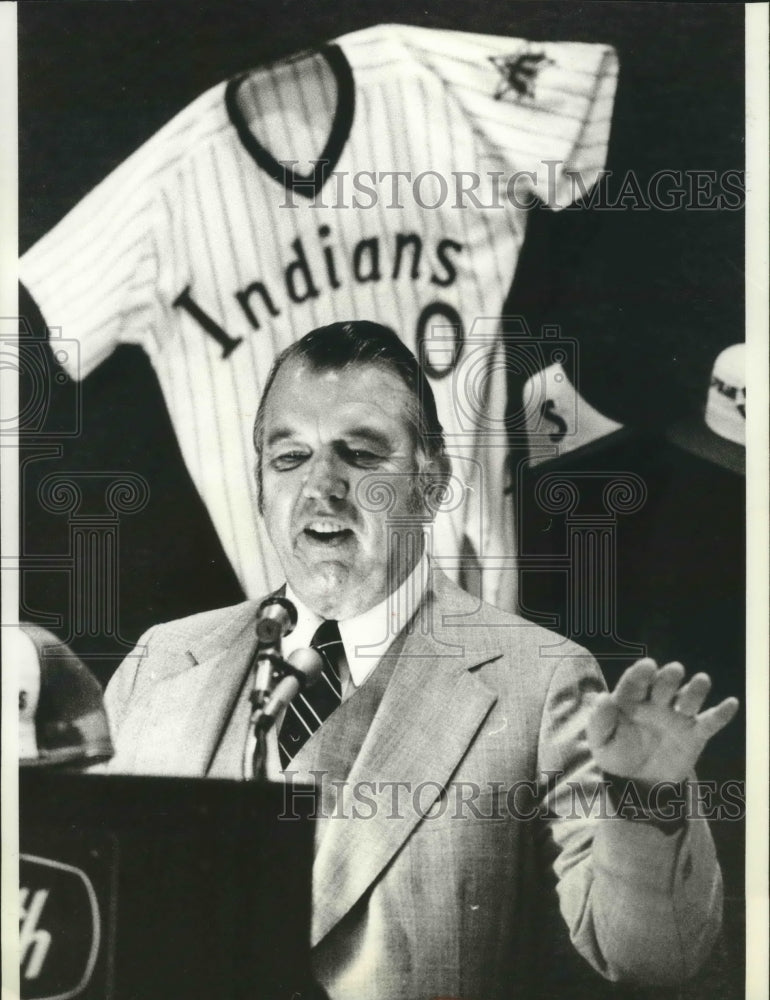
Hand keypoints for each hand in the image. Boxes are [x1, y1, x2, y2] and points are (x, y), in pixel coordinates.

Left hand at [586, 658, 738, 784]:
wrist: (638, 781)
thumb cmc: (617, 753)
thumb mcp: (601, 741)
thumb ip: (600, 720)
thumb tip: (604, 697)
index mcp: (631, 699)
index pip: (636, 681)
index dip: (642, 672)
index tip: (648, 665)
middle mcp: (656, 702)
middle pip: (664, 684)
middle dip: (669, 676)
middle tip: (674, 670)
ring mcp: (677, 716)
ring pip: (689, 697)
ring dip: (695, 689)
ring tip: (701, 681)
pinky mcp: (695, 734)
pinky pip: (710, 722)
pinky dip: (721, 713)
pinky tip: (731, 704)